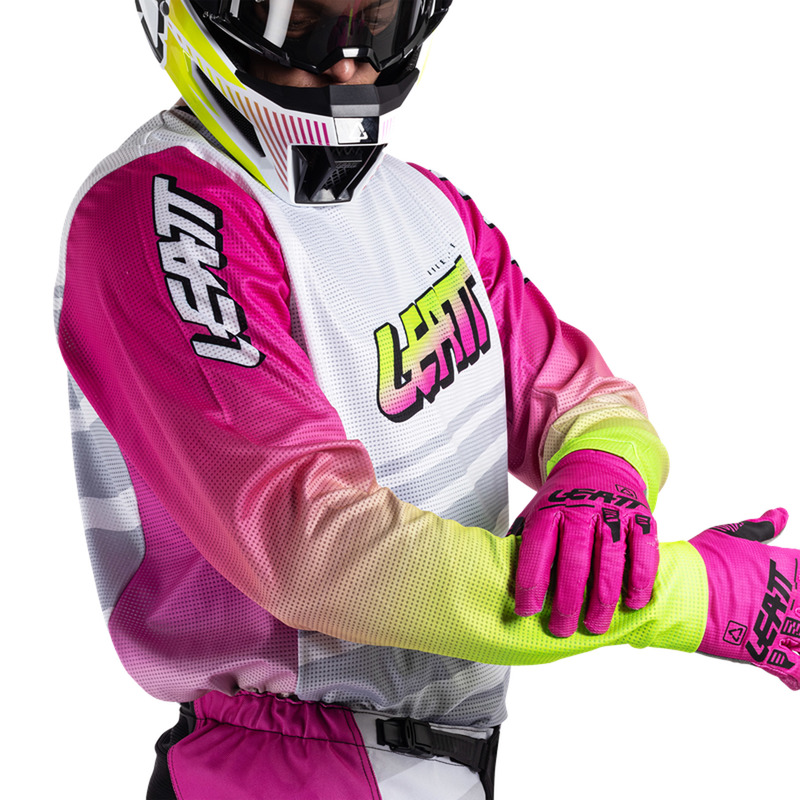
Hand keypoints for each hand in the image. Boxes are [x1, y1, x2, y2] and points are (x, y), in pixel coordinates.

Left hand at [512, 450, 657, 635]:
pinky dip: (640, 581)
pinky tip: (632, 603)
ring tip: (595, 626)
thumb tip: (496, 573)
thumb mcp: (537, 510)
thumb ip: (523, 539)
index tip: (526, 610)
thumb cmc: (564, 499)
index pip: (538, 547)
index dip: (531, 581)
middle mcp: (582, 509)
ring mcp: (614, 512)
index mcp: (550, 509)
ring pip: (610, 559)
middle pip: (575, 558)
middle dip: (568, 600)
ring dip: (604, 598)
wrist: (599, 463)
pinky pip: (644, 552)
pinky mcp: (642, 518)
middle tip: (562, 628)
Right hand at [689, 508, 799, 689]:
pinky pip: (794, 667)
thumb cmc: (697, 561)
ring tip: (793, 637)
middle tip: (789, 611)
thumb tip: (781, 514)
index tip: (797, 585)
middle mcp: (784, 596)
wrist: (671, 589)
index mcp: (781, 567)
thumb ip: (760, 528)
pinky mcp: (762, 650)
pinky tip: (796, 677)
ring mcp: (775, 625)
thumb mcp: (729, 535)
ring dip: (799, 637)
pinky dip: (798, 674)